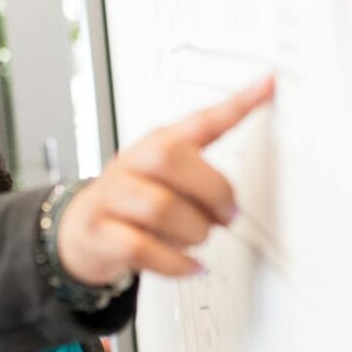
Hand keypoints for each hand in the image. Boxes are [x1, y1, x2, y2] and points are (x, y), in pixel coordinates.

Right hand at [57, 76, 275, 284]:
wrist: (82, 231)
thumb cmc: (134, 203)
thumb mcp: (164, 178)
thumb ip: (203, 172)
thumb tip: (241, 186)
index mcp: (156, 145)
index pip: (197, 120)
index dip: (234, 104)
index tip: (268, 86)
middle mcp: (131, 164)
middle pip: (170, 158)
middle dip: (211, 191)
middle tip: (227, 215)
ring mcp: (110, 197)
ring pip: (158, 206)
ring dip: (192, 231)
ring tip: (198, 239)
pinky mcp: (98, 231)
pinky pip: (140, 246)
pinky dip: (173, 261)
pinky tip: (188, 265)